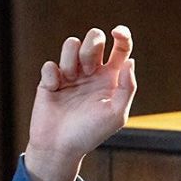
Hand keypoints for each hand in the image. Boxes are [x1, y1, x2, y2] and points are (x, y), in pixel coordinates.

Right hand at [24, 26, 136, 180]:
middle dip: (91, 46)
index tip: (117, 32)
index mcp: (111, 78)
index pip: (121, 48)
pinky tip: (54, 89)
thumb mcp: (116, 114)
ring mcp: (70, 75)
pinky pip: (50, 64)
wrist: (61, 147)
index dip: (122, 35)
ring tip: (70, 79)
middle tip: (88, 69)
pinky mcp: (50, 80)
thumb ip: (127, 88)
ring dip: (71, 58)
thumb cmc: (91, 133)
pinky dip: (53, 74)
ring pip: (71, 43)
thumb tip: (130, 61)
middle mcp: (92, 73)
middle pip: (94, 38)